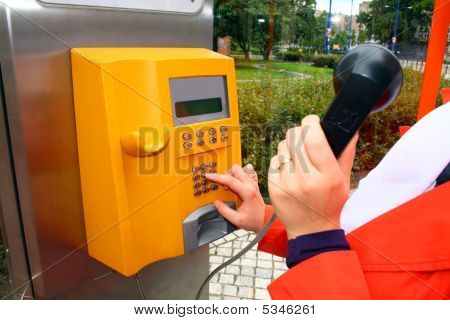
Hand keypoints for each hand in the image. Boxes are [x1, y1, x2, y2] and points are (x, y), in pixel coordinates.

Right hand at [205, 164, 265, 232]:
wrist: (265, 221)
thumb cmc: (253, 221)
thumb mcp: (237, 220)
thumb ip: (225, 211)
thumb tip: (216, 203)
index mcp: (247, 192)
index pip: (230, 180)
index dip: (218, 177)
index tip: (208, 175)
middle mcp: (251, 185)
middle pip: (236, 170)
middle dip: (226, 174)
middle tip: (221, 184)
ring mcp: (253, 184)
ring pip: (240, 171)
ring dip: (231, 175)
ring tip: (228, 187)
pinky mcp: (254, 185)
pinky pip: (244, 175)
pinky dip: (237, 177)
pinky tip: (235, 186)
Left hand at [268, 115, 357, 238]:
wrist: (311, 229)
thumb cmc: (330, 203)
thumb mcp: (344, 179)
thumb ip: (346, 153)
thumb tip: (350, 129)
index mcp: (327, 176)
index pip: (314, 138)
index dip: (311, 122)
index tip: (313, 121)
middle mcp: (306, 179)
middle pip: (295, 137)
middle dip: (300, 132)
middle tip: (305, 138)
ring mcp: (287, 183)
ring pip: (282, 146)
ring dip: (290, 146)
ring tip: (298, 157)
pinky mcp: (274, 187)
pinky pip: (274, 160)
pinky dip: (281, 160)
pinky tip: (290, 170)